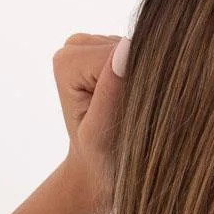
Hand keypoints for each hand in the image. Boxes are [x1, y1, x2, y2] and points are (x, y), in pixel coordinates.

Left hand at [53, 32, 126, 213]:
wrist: (100, 169)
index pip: (116, 56)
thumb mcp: (101, 133)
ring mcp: (92, 44)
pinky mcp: (110, 48)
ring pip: (136, 48)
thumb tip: (128, 47)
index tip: (131, 114)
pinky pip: (141, 53)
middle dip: (138, 80)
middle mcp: (75, 45)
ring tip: (132, 110)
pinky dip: (145, 77)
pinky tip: (136, 100)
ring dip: (143, 80)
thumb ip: (110, 91)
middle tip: (132, 115)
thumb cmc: (100, 160)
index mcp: (68, 62)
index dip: (134, 84)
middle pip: (126, 47)